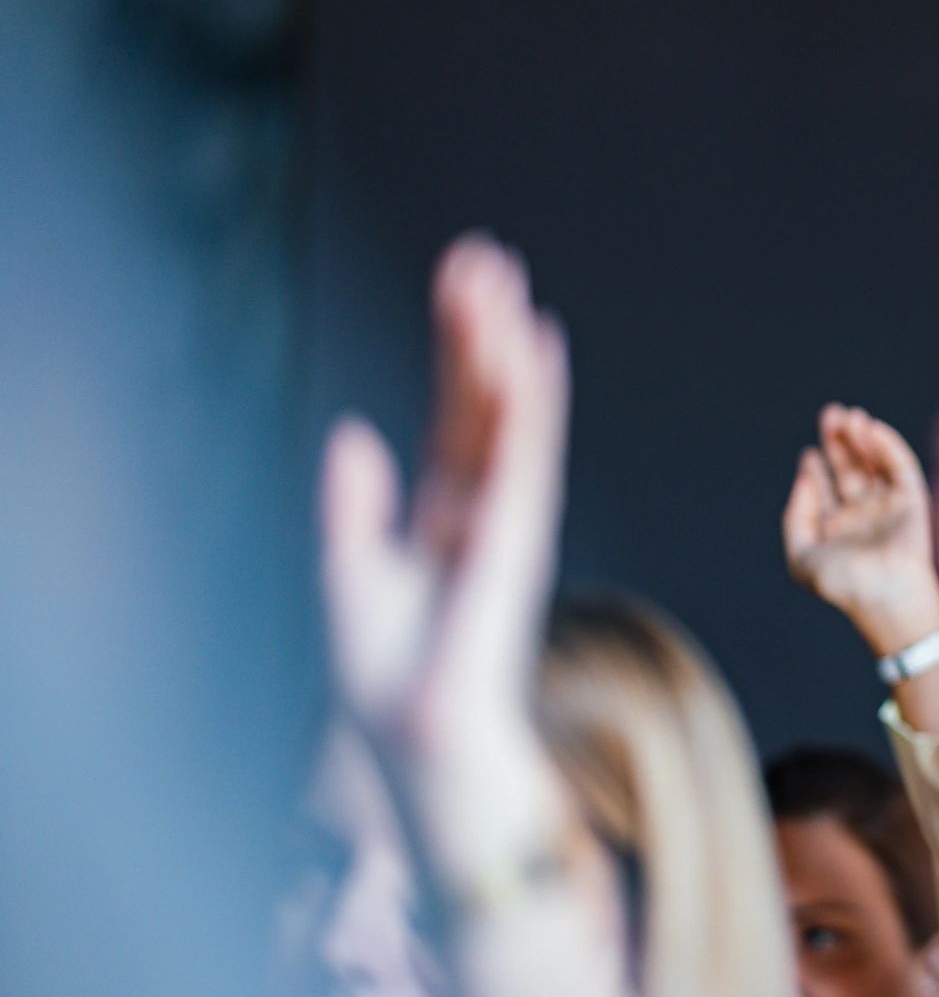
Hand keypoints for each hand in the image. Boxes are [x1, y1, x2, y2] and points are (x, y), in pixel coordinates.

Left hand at [318, 235, 569, 864]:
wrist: (418, 742)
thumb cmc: (388, 674)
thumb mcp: (350, 571)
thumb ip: (353, 501)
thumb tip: (351, 428)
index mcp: (445, 508)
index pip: (455, 410)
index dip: (458, 345)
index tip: (466, 276)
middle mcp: (482, 504)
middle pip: (483, 399)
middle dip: (482, 327)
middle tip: (485, 253)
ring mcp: (503, 519)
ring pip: (506, 416)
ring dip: (505, 348)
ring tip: (502, 283)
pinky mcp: (509, 541)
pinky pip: (518, 456)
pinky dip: (525, 404)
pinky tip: (530, 351)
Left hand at [782, 403, 938, 655]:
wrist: (883, 596)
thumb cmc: (842, 584)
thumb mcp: (802, 556)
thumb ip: (796, 517)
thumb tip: (805, 478)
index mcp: (838, 531)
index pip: (827, 490)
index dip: (817, 468)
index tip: (808, 455)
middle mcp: (863, 516)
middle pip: (850, 470)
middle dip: (839, 442)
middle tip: (830, 414)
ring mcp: (888, 507)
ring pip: (874, 464)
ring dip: (862, 438)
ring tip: (849, 416)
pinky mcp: (912, 501)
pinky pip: (900, 466)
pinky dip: (887, 445)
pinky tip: (870, 429)